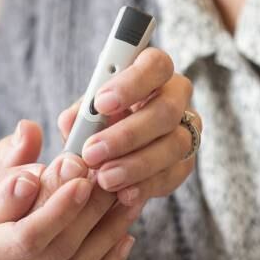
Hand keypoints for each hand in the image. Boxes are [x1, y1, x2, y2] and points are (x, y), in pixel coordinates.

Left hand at [58, 47, 198, 207]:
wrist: (111, 154)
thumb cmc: (99, 122)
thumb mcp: (85, 113)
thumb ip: (79, 116)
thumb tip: (72, 123)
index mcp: (152, 72)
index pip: (156, 65)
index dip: (132, 83)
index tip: (101, 103)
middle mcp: (176, 97)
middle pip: (166, 110)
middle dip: (127, 134)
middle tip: (92, 152)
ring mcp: (186, 130)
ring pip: (174, 145)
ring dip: (136, 165)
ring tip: (104, 179)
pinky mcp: (186, 162)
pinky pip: (174, 174)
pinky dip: (146, 186)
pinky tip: (124, 193)